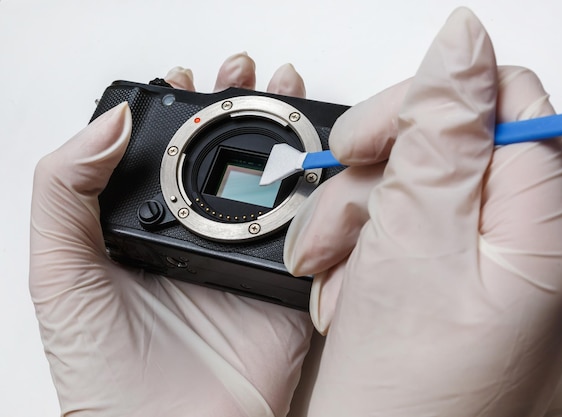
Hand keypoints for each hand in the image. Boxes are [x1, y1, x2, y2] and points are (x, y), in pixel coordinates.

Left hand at [30, 54, 311, 416]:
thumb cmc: (103, 373)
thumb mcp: (59, 274)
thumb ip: (63, 192)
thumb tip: (106, 122)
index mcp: (151, 226)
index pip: (169, 151)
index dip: (181, 109)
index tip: (189, 78)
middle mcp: (201, 235)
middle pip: (229, 155)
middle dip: (241, 107)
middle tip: (248, 76)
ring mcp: (246, 258)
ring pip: (274, 183)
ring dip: (286, 137)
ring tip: (289, 99)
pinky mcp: (286, 284)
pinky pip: (312, 232)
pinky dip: (322, 195)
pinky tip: (321, 164)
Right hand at [285, 8, 561, 415]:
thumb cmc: (405, 389)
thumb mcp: (415, 239)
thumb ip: (444, 130)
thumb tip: (463, 40)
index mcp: (548, 231)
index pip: (506, 103)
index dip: (431, 106)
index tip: (372, 140)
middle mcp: (532, 246)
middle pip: (453, 146)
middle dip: (378, 175)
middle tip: (340, 214)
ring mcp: (492, 267)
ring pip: (416, 188)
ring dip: (358, 220)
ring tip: (335, 272)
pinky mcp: (454, 282)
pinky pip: (405, 229)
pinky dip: (363, 249)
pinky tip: (348, 288)